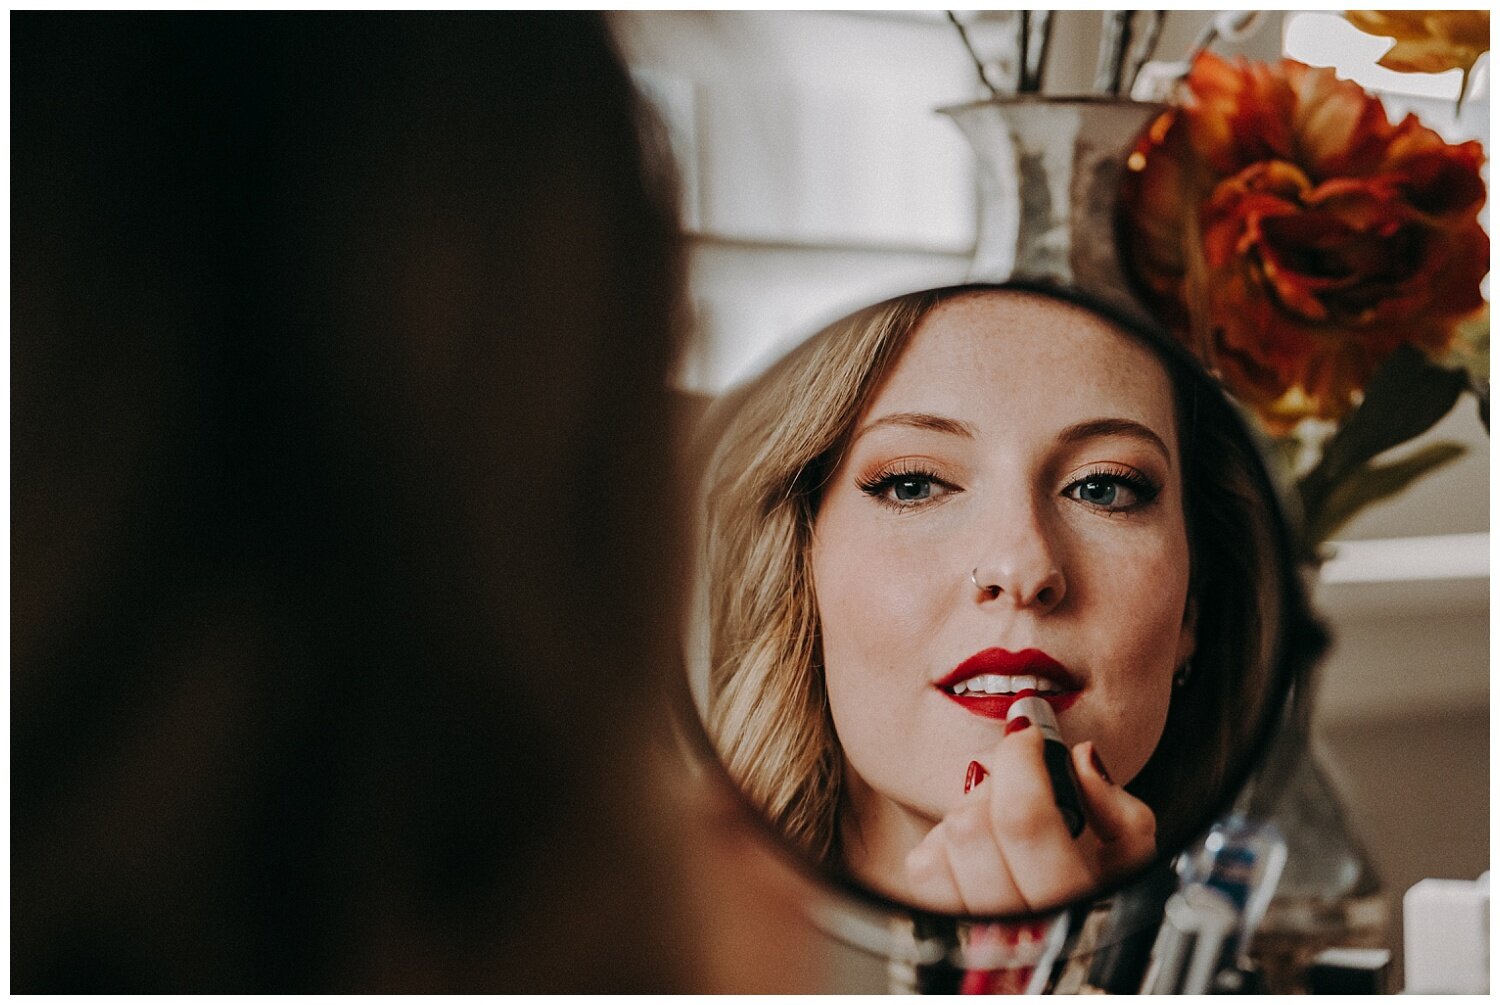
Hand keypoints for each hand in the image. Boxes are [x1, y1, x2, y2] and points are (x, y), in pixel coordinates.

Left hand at [902, 723, 1155, 915]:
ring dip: (970, 814)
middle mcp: (1017, 928)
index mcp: (1072, 904)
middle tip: (1020, 781)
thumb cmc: (1104, 898)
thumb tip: (1080, 757)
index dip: (1020, 759)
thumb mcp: (1133, 861)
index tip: (1030, 736)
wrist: (1071, 959)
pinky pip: (923, 866)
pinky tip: (979, 851)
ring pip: (942, 843)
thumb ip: (1117, 807)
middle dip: (995, 783)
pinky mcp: (940, 924)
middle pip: (971, 825)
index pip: (1023, 817)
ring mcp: (972, 931)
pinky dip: (945, 844)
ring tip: (1002, 821)